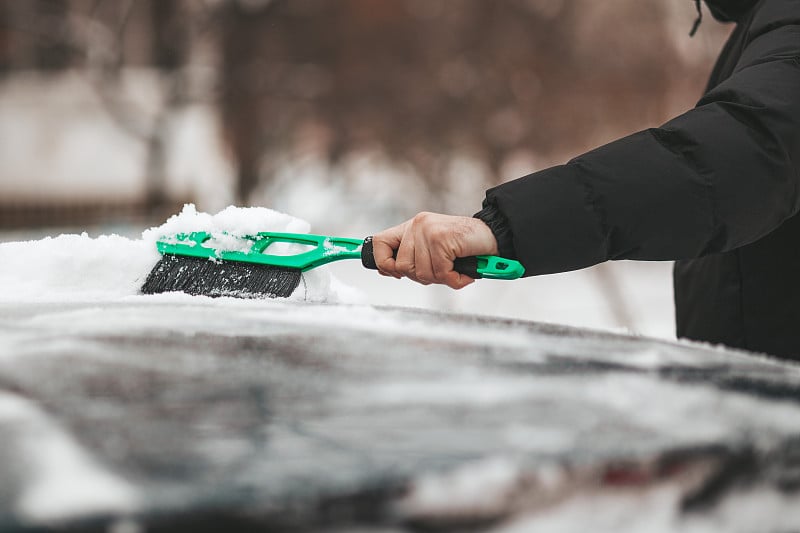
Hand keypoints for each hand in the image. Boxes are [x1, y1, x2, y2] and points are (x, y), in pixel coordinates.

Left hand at [372, 212, 498, 288]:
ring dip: (441, 278)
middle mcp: (416, 225)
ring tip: (454, 267)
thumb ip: (411, 257)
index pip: (378, 243)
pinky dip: (455, 278)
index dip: (382, 263)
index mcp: (410, 227)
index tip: (394, 273)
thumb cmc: (464, 246)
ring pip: (421, 273)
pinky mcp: (441, 239)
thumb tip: (386, 270)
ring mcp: (427, 231)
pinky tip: (463, 270)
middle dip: (423, 276)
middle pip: (401, 267)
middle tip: (442, 269)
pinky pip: (440, 273)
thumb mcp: (432, 249)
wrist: (493, 236)